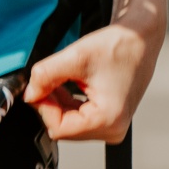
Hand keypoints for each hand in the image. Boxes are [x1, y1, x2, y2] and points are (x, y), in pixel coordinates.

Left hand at [23, 17, 163, 142]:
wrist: (139, 39)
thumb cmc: (117, 46)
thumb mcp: (75, 56)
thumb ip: (46, 76)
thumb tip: (29, 94)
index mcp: (108, 120)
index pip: (59, 128)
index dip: (43, 106)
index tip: (38, 86)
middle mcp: (113, 130)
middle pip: (64, 128)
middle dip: (51, 104)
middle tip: (48, 79)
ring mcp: (113, 126)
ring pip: (69, 123)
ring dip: (59, 102)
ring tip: (63, 77)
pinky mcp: (110, 119)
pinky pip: (79, 118)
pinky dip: (68, 102)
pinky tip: (70, 83)